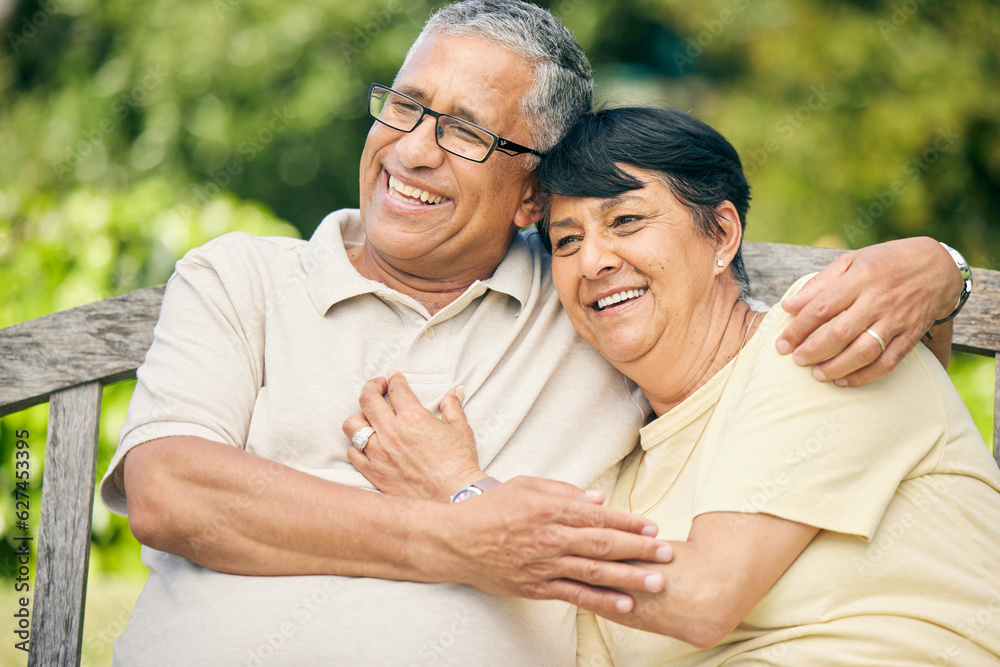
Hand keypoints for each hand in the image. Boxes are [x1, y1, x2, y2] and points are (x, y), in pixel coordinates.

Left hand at [343, 372, 482, 501]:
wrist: (454, 496)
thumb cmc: (460, 463)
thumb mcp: (461, 429)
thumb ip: (452, 407)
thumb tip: (453, 393)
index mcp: (413, 418)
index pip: (396, 388)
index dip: (394, 378)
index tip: (394, 377)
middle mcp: (392, 432)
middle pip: (368, 399)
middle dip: (372, 387)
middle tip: (378, 386)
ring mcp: (380, 453)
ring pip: (352, 425)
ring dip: (359, 416)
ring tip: (368, 417)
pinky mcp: (374, 473)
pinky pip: (352, 453)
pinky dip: (356, 445)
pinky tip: (367, 443)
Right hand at [438, 476, 673, 616]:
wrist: (453, 541)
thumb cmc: (489, 508)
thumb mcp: (525, 486)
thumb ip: (563, 491)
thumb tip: (599, 499)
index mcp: (548, 509)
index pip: (597, 515)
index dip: (628, 521)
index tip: (652, 526)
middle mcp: (548, 538)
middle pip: (601, 544)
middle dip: (638, 549)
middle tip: (667, 554)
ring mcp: (542, 566)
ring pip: (593, 572)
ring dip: (629, 577)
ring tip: (658, 582)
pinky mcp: (535, 588)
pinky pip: (573, 596)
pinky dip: (601, 601)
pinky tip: (625, 605)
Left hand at [776, 237, 959, 385]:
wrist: (938, 266)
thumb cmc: (886, 262)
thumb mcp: (852, 261)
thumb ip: (819, 284)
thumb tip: (789, 306)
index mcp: (860, 278)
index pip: (822, 308)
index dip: (798, 329)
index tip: (781, 344)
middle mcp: (879, 300)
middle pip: (840, 333)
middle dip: (813, 351)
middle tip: (796, 360)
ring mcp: (897, 320)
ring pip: (863, 352)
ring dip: (836, 367)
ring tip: (816, 374)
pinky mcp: (911, 336)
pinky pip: (887, 362)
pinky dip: (864, 376)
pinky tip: (844, 380)